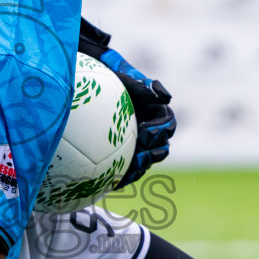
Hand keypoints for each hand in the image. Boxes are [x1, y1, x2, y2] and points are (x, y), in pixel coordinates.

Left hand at [96, 48, 175, 187]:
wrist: (90, 88)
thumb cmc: (108, 78)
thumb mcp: (123, 77)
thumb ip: (143, 84)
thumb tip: (166, 96)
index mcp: (156, 112)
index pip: (167, 124)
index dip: (160, 130)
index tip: (144, 132)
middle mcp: (151, 130)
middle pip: (161, 147)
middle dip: (154, 153)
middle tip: (139, 154)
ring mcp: (138, 145)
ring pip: (147, 162)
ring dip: (141, 167)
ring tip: (129, 170)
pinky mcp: (124, 157)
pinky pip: (129, 171)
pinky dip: (124, 176)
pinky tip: (113, 182)